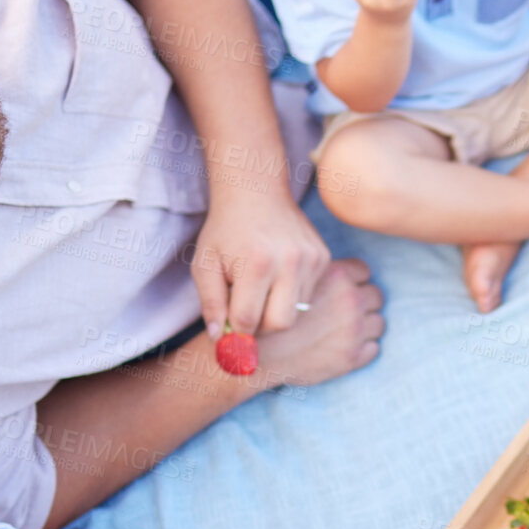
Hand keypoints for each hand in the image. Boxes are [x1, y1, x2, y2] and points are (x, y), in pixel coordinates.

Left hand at [193, 196, 330, 337]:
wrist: (256, 190)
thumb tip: (218, 338)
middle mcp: (289, 262)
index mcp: (256, 263)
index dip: (235, 328)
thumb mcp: (205, 263)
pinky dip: (291, 294)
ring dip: (276, 309)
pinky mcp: (324, 258)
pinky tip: (277, 275)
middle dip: (261, 325)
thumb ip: (210, 302)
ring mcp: (311, 259)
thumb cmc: (225, 229)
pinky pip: (308, 295)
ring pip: (297, 312)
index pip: (247, 320)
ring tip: (261, 288)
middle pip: (280, 324)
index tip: (228, 327)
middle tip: (247, 312)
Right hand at [255, 258, 384, 387]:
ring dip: (365, 325)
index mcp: (337, 276)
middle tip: (342, 310)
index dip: (353, 280)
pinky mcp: (352, 357)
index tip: (340, 289)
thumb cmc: (263, 309)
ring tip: (343, 329)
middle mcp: (350, 300)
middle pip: (376, 295)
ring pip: (378, 322)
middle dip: (362, 301)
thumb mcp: (289, 276)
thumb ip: (313, 271)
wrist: (252, 350)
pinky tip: (341, 347)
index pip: (364, 271)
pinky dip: (362, 348)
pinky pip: (373, 349)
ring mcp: (354, 330)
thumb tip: (325, 268)